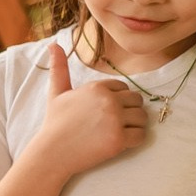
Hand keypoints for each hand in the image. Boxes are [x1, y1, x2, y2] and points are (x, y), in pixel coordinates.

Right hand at [27, 43, 147, 178]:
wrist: (52, 152)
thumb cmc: (55, 122)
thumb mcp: (56, 92)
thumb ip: (59, 68)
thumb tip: (53, 44)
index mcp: (97, 87)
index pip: (124, 88)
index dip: (117, 100)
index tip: (104, 111)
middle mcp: (108, 101)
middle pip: (137, 100)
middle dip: (129, 111)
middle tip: (114, 123)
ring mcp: (114, 120)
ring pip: (142, 118)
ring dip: (134, 125)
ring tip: (118, 131)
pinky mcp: (118, 140)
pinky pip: (141, 136)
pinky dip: (134, 140)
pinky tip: (119, 142)